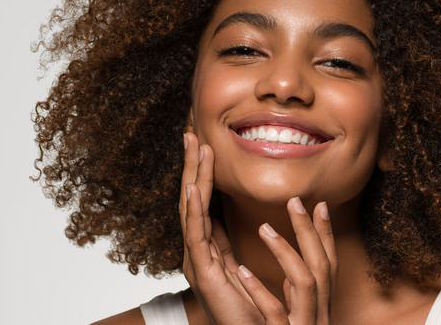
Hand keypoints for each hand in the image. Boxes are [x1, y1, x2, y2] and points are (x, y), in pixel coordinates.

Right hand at [179, 132, 338, 323]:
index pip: (202, 201)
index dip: (201, 172)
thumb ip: (229, 243)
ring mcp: (196, 260)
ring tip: (196, 147)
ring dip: (194, 176)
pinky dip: (194, 208)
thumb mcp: (237, 266)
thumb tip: (228, 217)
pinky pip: (196, 234)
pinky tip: (194, 186)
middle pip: (192, 199)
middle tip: (191, 133)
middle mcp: (197, 250)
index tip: (202, 143)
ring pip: (192, 209)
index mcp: (207, 247)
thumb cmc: (249, 308)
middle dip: (192, 165)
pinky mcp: (202, 272)